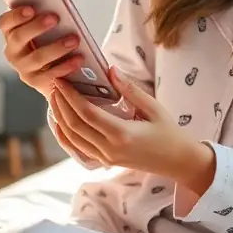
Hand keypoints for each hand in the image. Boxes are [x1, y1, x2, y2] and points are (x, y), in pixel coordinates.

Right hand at [0, 5, 84, 98]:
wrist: (50, 71)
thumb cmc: (47, 41)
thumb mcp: (42, 28)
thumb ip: (44, 17)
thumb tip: (57, 6)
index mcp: (10, 34)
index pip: (5, 23)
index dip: (16, 15)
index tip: (31, 8)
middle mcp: (13, 51)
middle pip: (18, 38)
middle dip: (37, 27)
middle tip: (54, 18)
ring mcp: (23, 68)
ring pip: (37, 57)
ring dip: (56, 48)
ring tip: (74, 40)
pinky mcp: (35, 81)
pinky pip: (50, 74)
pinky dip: (65, 66)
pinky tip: (78, 59)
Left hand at [50, 68, 215, 192]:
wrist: (177, 162)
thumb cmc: (169, 132)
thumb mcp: (154, 107)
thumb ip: (130, 89)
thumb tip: (110, 70)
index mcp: (121, 134)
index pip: (86, 113)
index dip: (70, 96)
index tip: (61, 80)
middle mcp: (109, 149)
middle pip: (74, 125)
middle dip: (60, 104)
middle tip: (54, 84)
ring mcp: (105, 158)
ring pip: (72, 139)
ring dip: (60, 118)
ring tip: (55, 98)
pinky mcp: (104, 161)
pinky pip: (77, 148)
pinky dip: (65, 134)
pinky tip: (60, 121)